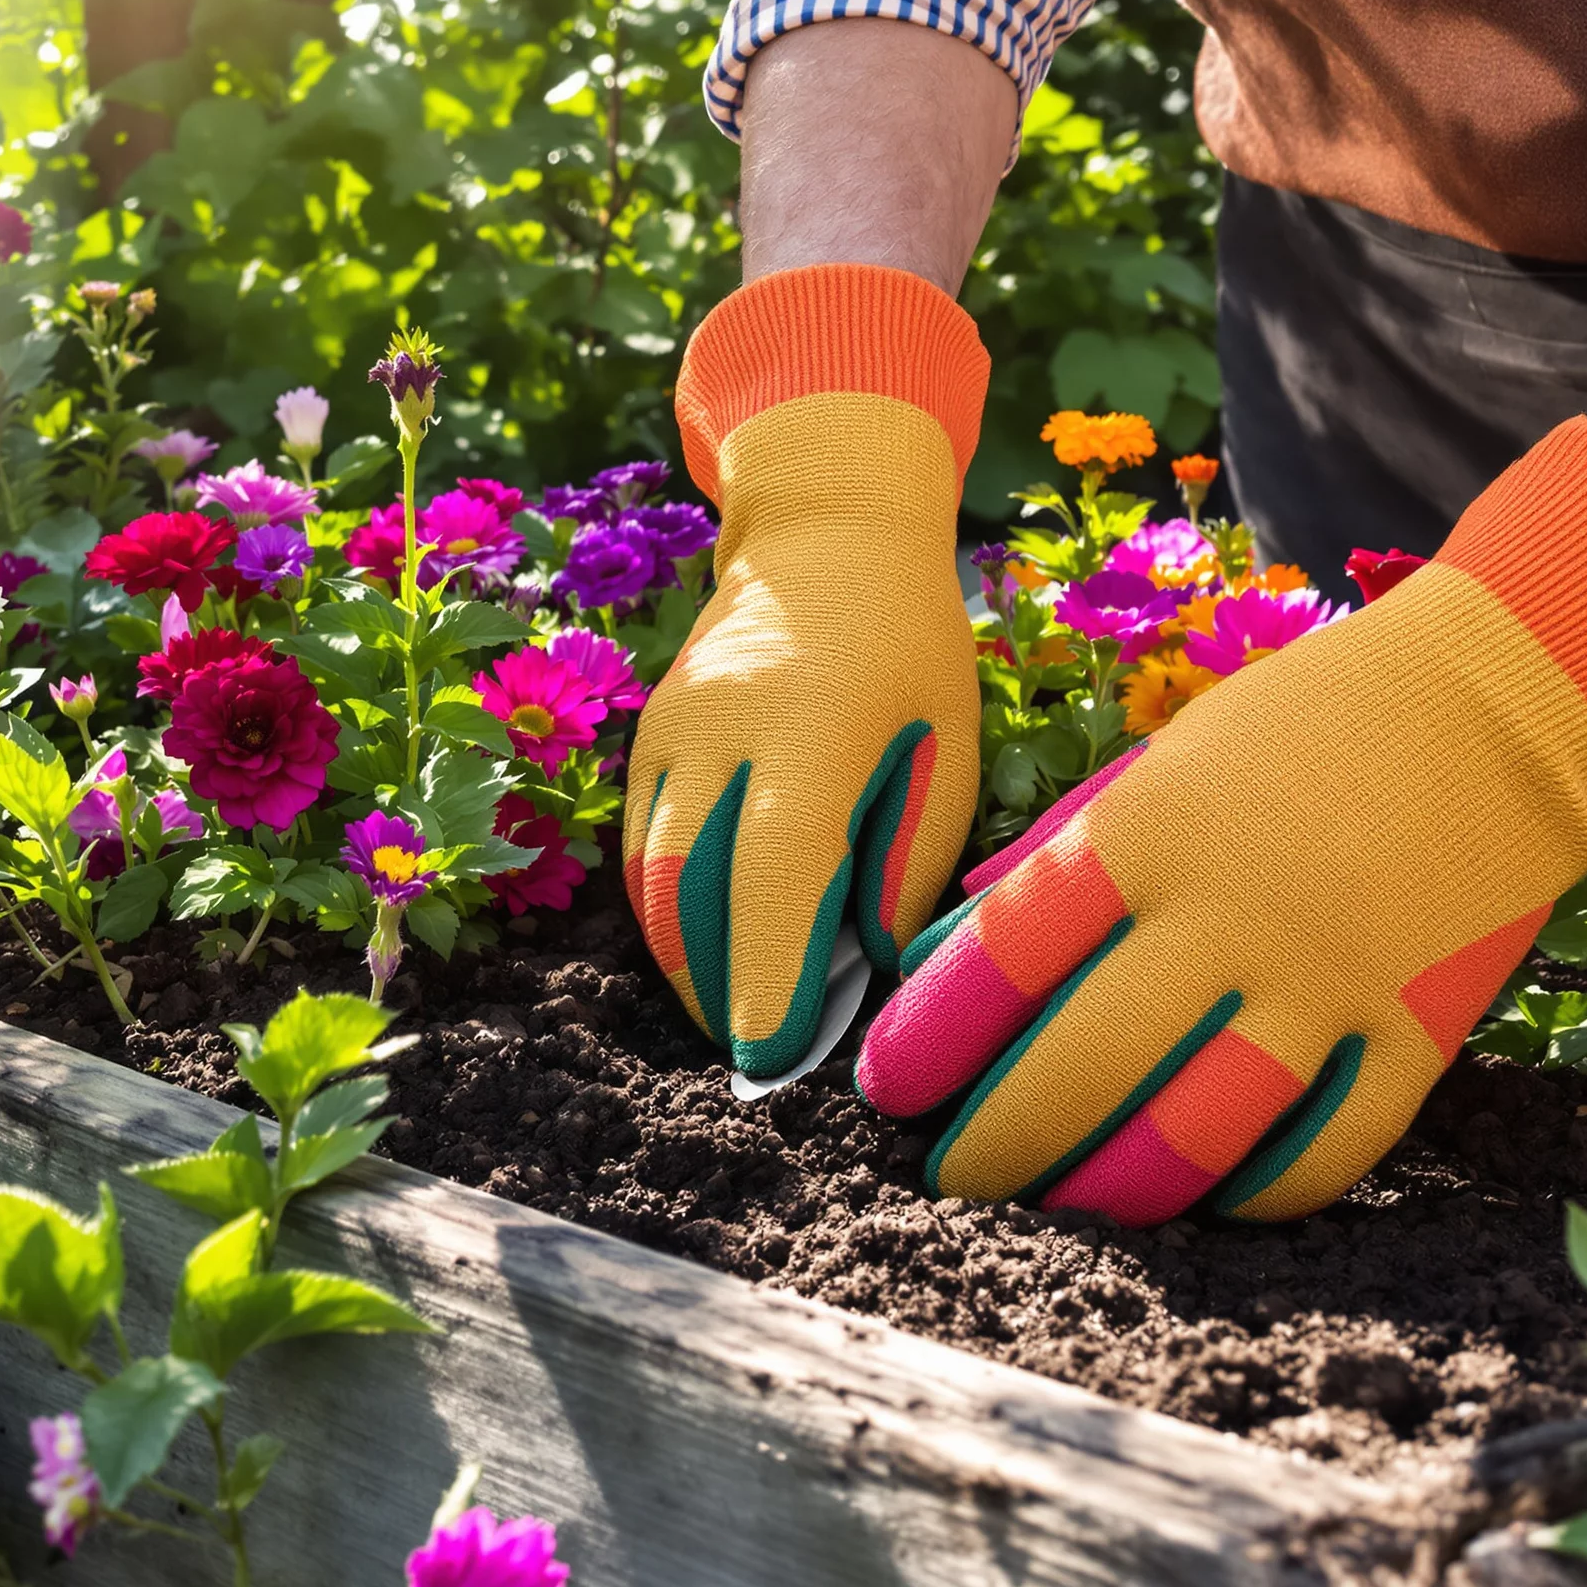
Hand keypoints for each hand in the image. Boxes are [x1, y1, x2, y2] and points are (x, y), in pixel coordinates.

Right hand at [623, 264, 986, 1074]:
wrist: (822, 528)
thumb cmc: (911, 646)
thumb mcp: (947, 745)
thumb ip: (907, 857)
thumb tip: (865, 968)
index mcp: (810, 728)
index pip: (771, 875)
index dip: (764, 976)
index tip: (772, 1058)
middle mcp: (719, 731)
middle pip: (685, 892)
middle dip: (716, 991)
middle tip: (764, 1057)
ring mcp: (669, 732)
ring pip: (648, 879)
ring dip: (684, 961)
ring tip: (737, 1014)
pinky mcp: (647, 738)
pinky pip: (639, 849)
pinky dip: (667, 913)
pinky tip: (711, 948)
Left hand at [857, 418, 1586, 1221]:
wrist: (1490, 710)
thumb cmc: (1288, 736)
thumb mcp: (1150, 768)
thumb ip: (1051, 865)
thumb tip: (941, 964)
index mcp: (1146, 834)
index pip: (999, 961)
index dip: (927, 1041)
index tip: (886, 1090)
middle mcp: (1230, 915)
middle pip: (1079, 1071)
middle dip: (995, 1146)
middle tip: (952, 1176)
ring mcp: (1331, 984)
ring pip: (1192, 1138)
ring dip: (1104, 1193)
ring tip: (1057, 1202)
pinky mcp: (1417, 1037)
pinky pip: (1317, 1158)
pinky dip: (1243, 1196)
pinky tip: (1192, 1199)